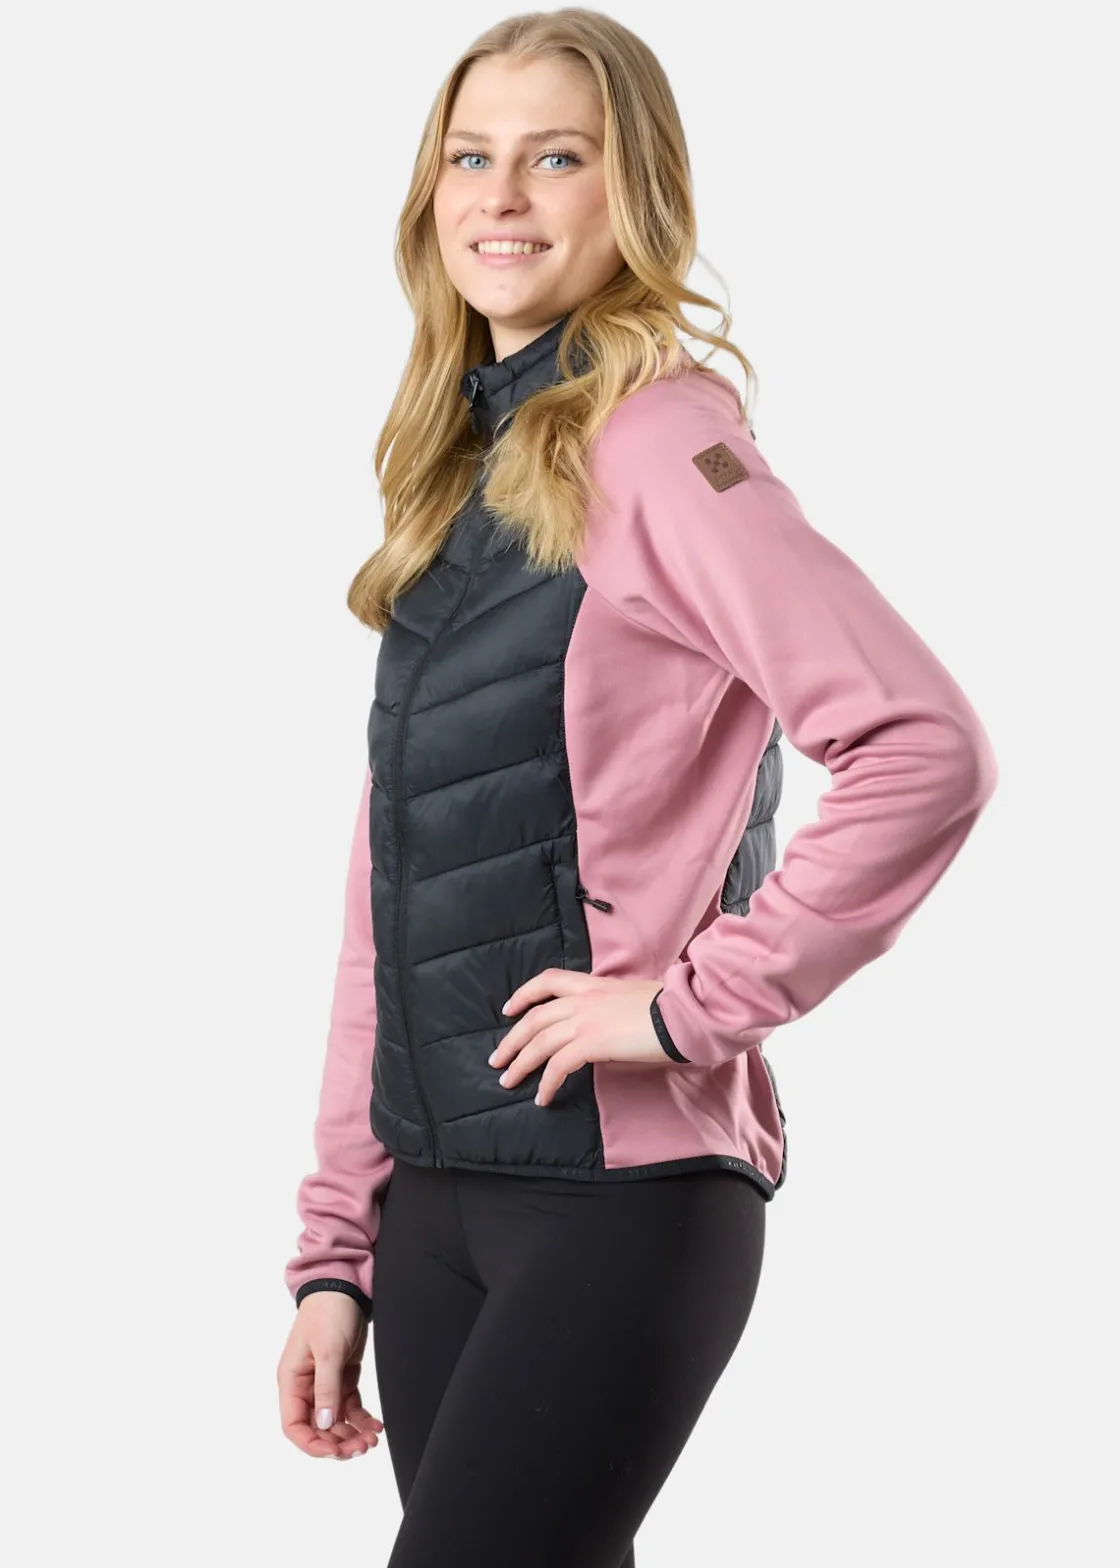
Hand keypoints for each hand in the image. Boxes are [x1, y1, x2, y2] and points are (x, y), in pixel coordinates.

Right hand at [277, 1293, 384, 1458]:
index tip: (334, 1452)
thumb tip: (324, 1425)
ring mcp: (325, 1384)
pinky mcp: (343, 1378)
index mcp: (292, 1382)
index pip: (294, 1426)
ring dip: (352, 1434)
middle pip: (317, 1428)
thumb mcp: (328, 1351)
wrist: (345, 1288)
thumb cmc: (328, 1313)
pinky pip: (350, 1407)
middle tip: (361, 1448)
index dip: (311, 1444)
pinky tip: (376, 1426)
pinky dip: (361, 1419)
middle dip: (337, 1442)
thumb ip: (326, 1388)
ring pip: (335, 1421)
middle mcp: (306, 1387)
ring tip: (372, 1440)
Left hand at [490, 971, 668, 1106]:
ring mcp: (586, 1020)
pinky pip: (558, 1065)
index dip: (524, 994)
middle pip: (534, 1017)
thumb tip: (606, 1025)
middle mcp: (584, 999)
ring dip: (521, 1064)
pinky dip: (547, 1083)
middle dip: (512, 1040)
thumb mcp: (634, 997)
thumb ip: (612, 1007)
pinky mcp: (592, 1042)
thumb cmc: (670, 1007)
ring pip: (539, 1041)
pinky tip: (543, 1097)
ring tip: (508, 1082)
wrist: (684, 1013)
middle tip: (498, 1060)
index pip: (549, 980)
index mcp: (594, 985)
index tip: (509, 1009)